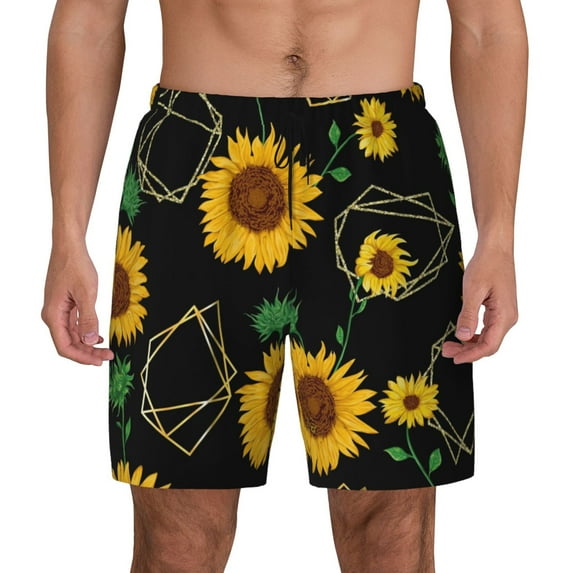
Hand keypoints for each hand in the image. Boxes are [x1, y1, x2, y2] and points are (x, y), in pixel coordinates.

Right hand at [42, 244, 113, 365]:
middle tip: (108, 356)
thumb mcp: (87, 293)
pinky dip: (85, 333)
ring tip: (105, 349)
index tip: (99, 361)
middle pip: (69, 344)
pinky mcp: (64, 305)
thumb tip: (89, 341)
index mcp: (53, 315)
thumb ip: (88, 318)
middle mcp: (53, 315)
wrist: (69, 247)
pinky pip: (73, 325)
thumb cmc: (75, 266)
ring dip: (88, 344)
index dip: (82, 357)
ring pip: (72, 336)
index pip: (65, 347)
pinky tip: (97, 336)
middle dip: (88, 353)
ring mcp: (58, 311)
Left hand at [442, 246, 517, 363]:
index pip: (489, 345)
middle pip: (488, 344)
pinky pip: (487, 328)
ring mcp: (504, 314)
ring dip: (469, 343)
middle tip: (446, 351)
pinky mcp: (499, 309)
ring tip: (450, 344)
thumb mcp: (472, 290)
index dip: (472, 355)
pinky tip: (461, 333)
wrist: (496, 248)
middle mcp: (508, 318)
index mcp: (504, 315)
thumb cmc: (487, 265)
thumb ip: (468, 315)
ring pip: (487, 337)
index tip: (455, 359)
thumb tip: (462, 336)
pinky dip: (473, 334)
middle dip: (467, 351)